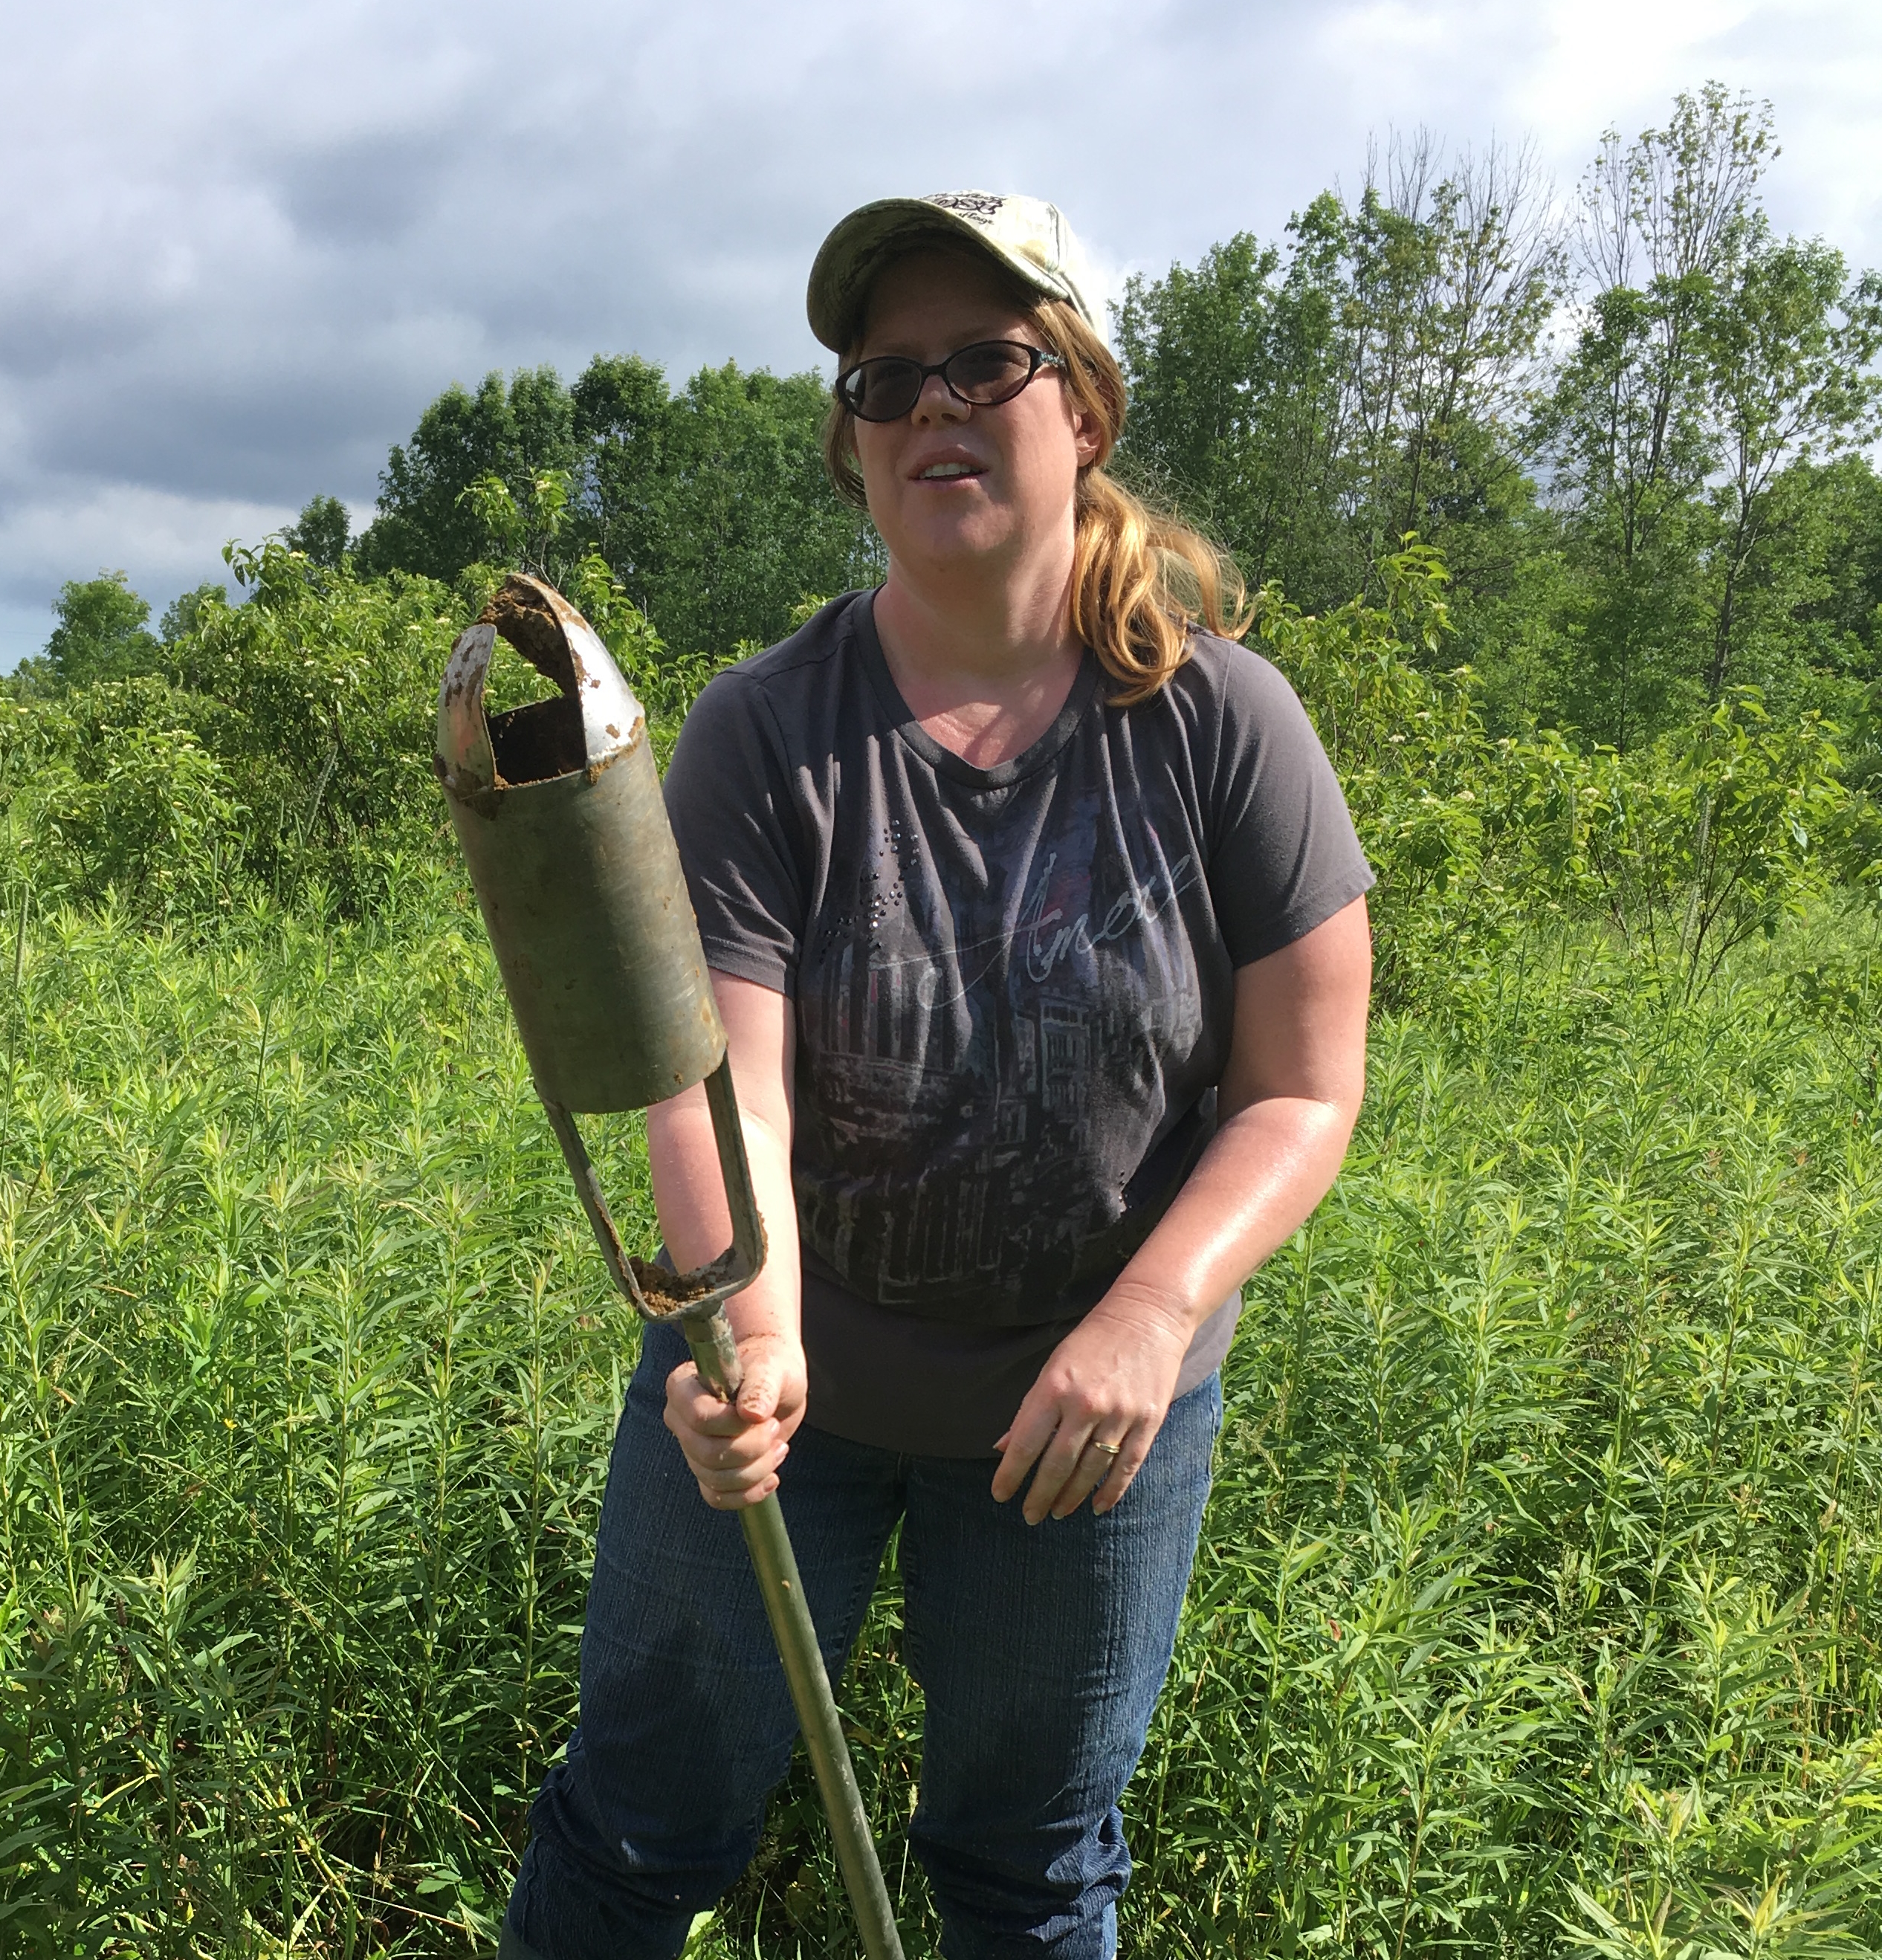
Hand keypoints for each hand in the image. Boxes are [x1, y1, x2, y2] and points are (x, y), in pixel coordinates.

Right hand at [664, 1331, 807, 1509]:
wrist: (775, 1381)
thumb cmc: (770, 1365)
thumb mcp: (772, 1368)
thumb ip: (762, 1386)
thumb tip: (752, 1414)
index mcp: (682, 1386)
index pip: (699, 1419)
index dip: (734, 1425)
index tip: (764, 1416)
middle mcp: (679, 1419)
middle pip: (707, 1454)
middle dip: (751, 1449)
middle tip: (774, 1428)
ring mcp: (691, 1448)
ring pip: (714, 1479)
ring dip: (756, 1470)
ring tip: (780, 1446)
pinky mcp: (707, 1469)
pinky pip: (716, 1497)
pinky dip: (748, 1494)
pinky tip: (772, 1478)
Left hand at [991, 1286, 1193, 1522]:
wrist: (1147, 1316)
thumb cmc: (1091, 1341)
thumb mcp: (1052, 1367)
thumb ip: (1029, 1409)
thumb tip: (1003, 1447)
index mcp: (1055, 1387)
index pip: (1026, 1443)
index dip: (1011, 1474)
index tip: (1000, 1495)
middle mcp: (1086, 1404)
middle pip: (1057, 1464)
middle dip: (1040, 1495)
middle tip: (1030, 1516)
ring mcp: (1120, 1414)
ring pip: (1090, 1470)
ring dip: (1071, 1497)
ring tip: (1058, 1512)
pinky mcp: (1148, 1421)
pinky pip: (1127, 1466)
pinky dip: (1111, 1491)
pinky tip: (1097, 1507)